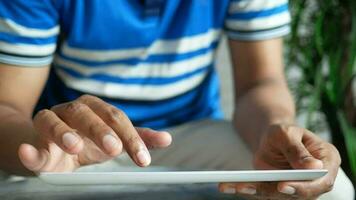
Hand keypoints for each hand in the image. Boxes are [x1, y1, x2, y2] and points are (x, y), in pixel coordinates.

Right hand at [18, 95, 171, 171]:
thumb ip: (137, 139)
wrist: (48, 145)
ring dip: (64, 131)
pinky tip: (30, 151)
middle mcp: (73, 110)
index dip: (131, 137)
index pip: (116, 118)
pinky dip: (29, 148)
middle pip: (87, 113)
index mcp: (95, 109)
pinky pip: (29, 141)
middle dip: (101, 130)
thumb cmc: (85, 141)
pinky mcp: (32, 139)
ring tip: (75, 146)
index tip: (143, 158)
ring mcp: (50, 122)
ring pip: (54, 119)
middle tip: (114, 148)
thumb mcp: (113, 140)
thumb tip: (167, 138)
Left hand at [219, 123, 340, 199]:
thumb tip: (314, 167)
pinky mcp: (282, 191)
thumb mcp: (287, 134)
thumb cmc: (283, 131)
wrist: (272, 137)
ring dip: (256, 191)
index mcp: (327, 159)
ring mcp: (300, 186)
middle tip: (248, 186)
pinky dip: (248, 190)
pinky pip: (266, 193)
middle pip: (300, 193)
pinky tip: (230, 186)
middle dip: (273, 191)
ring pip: (280, 196)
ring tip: (235, 185)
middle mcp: (316, 178)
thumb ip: (297, 150)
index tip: (283, 185)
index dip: (304, 186)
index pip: (322, 179)